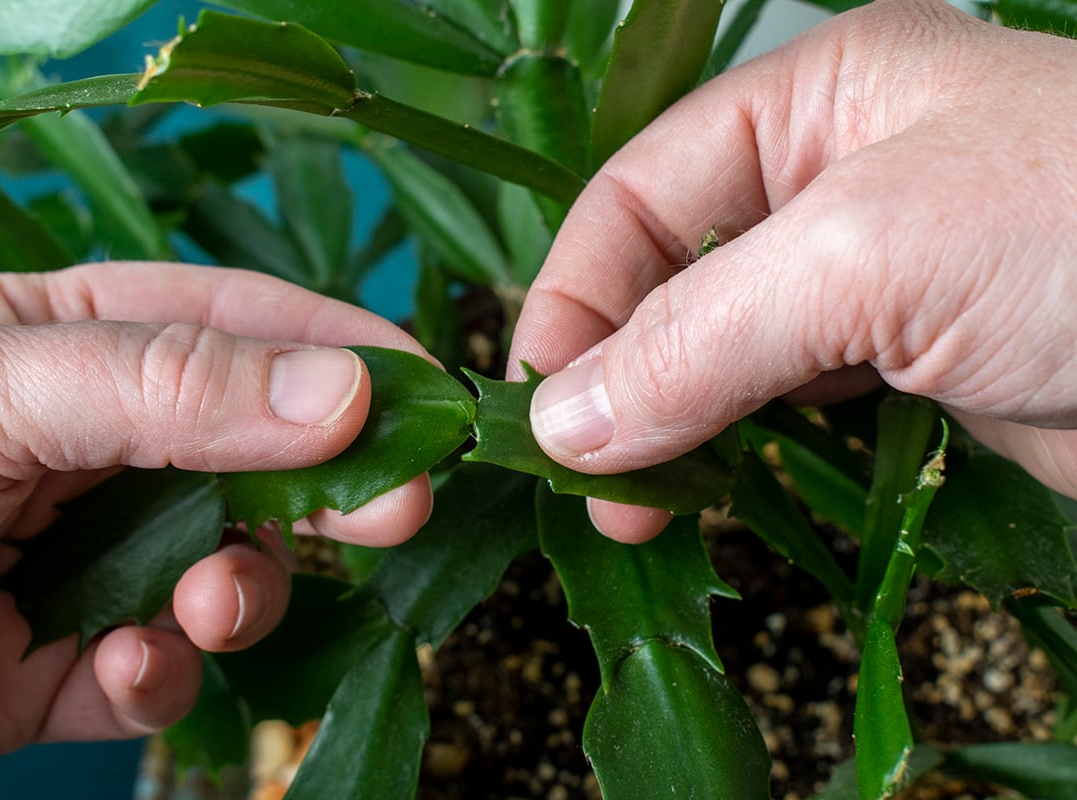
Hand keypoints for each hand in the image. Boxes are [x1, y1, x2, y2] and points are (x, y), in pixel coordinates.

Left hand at [0, 261, 432, 794]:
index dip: (348, 358)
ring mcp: (85, 560)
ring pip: (228, 569)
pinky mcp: (61, 668)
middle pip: (259, 456)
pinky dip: (162, 676)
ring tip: (212, 605)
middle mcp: (96, 448)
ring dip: (243, 591)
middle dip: (329, 483)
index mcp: (78, 345)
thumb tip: (344, 389)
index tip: (437, 399)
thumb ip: (169, 386)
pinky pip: (158, 671)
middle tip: (396, 509)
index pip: (245, 330)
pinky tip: (121, 671)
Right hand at [510, 0, 1076, 541]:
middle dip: (617, 374)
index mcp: (817, 99)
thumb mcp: (870, 255)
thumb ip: (699, 335)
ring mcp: (876, 278)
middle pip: (671, 277)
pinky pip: (787, 407)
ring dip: (670, 425)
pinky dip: (738, 452)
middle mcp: (836, 179)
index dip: (575, 295)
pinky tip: (710, 494)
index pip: (639, 191)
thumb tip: (563, 422)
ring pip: (722, 351)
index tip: (540, 406)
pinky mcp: (913, 365)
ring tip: (639, 508)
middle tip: (587, 482)